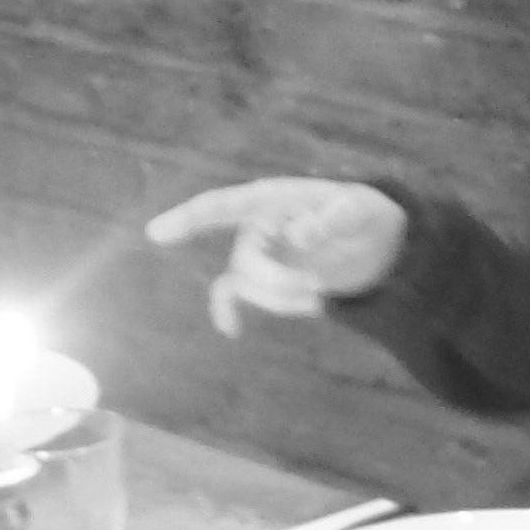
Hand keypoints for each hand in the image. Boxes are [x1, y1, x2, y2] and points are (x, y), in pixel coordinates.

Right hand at [142, 179, 406, 337]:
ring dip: (283, 299)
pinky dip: (228, 312)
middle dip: (278, 282)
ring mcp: (255, 253)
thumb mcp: (358, 211)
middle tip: (318, 286)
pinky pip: (231, 295)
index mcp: (270, 198)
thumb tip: (298, 235)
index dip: (189, 219)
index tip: (156, 234)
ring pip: (248, 287)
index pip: (221, 206)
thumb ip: (332, 219)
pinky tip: (232, 331)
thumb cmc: (362, 215)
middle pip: (244, 263)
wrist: (373, 242)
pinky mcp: (262, 278)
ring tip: (321, 292)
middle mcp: (255, 225)